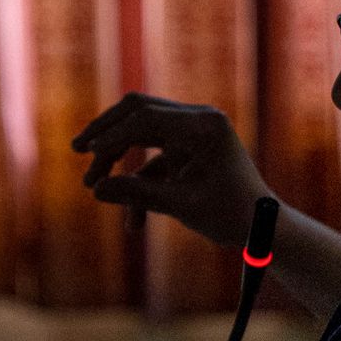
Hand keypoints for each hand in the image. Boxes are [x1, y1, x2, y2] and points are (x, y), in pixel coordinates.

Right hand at [73, 93, 273, 246]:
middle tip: (77, 149)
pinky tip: (134, 223)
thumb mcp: (180, 206)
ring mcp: (193, 132)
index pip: (145, 118)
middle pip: (138, 111)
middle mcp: (198, 120)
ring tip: (95, 187)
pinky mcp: (188, 149)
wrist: (263, 229)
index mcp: (203, 126)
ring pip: (141, 132)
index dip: (111, 136)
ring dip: (118, 159)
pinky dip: (139, 183)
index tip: (87, 156)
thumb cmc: (231, 216)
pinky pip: (153, 159)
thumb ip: (137, 195)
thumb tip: (95, 191)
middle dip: (107, 132)